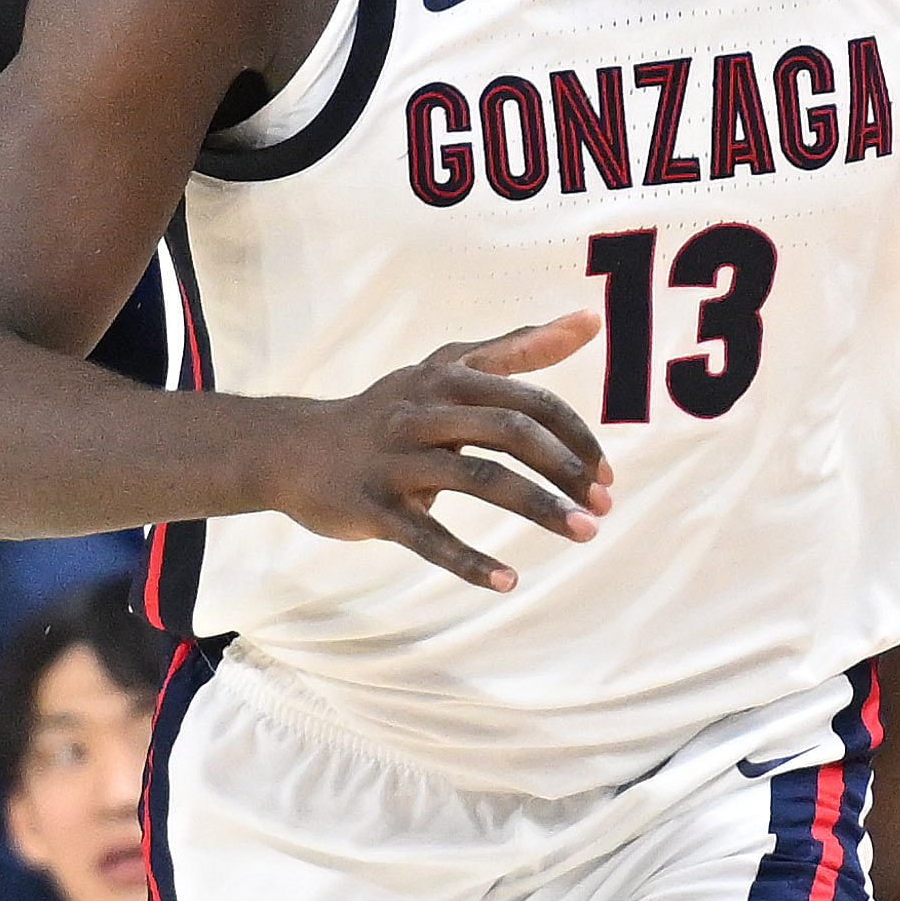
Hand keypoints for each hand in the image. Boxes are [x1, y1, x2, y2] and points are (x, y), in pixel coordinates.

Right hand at [263, 314, 613, 590]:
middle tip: (604, 508)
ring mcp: (395, 459)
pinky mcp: (372, 507)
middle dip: (566, 470)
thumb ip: (518, 349)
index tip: (607, 474)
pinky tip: (508, 581)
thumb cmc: (390, 410)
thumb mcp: (448, 370)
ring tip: (583, 534)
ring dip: (539, 508)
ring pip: (479, 479)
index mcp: (448, 379)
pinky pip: (427, 537)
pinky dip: (469, 561)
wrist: (292, 449)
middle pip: (510, 432)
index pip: (529, 401)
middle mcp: (423, 412)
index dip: (575, 437)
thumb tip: (589, 319)